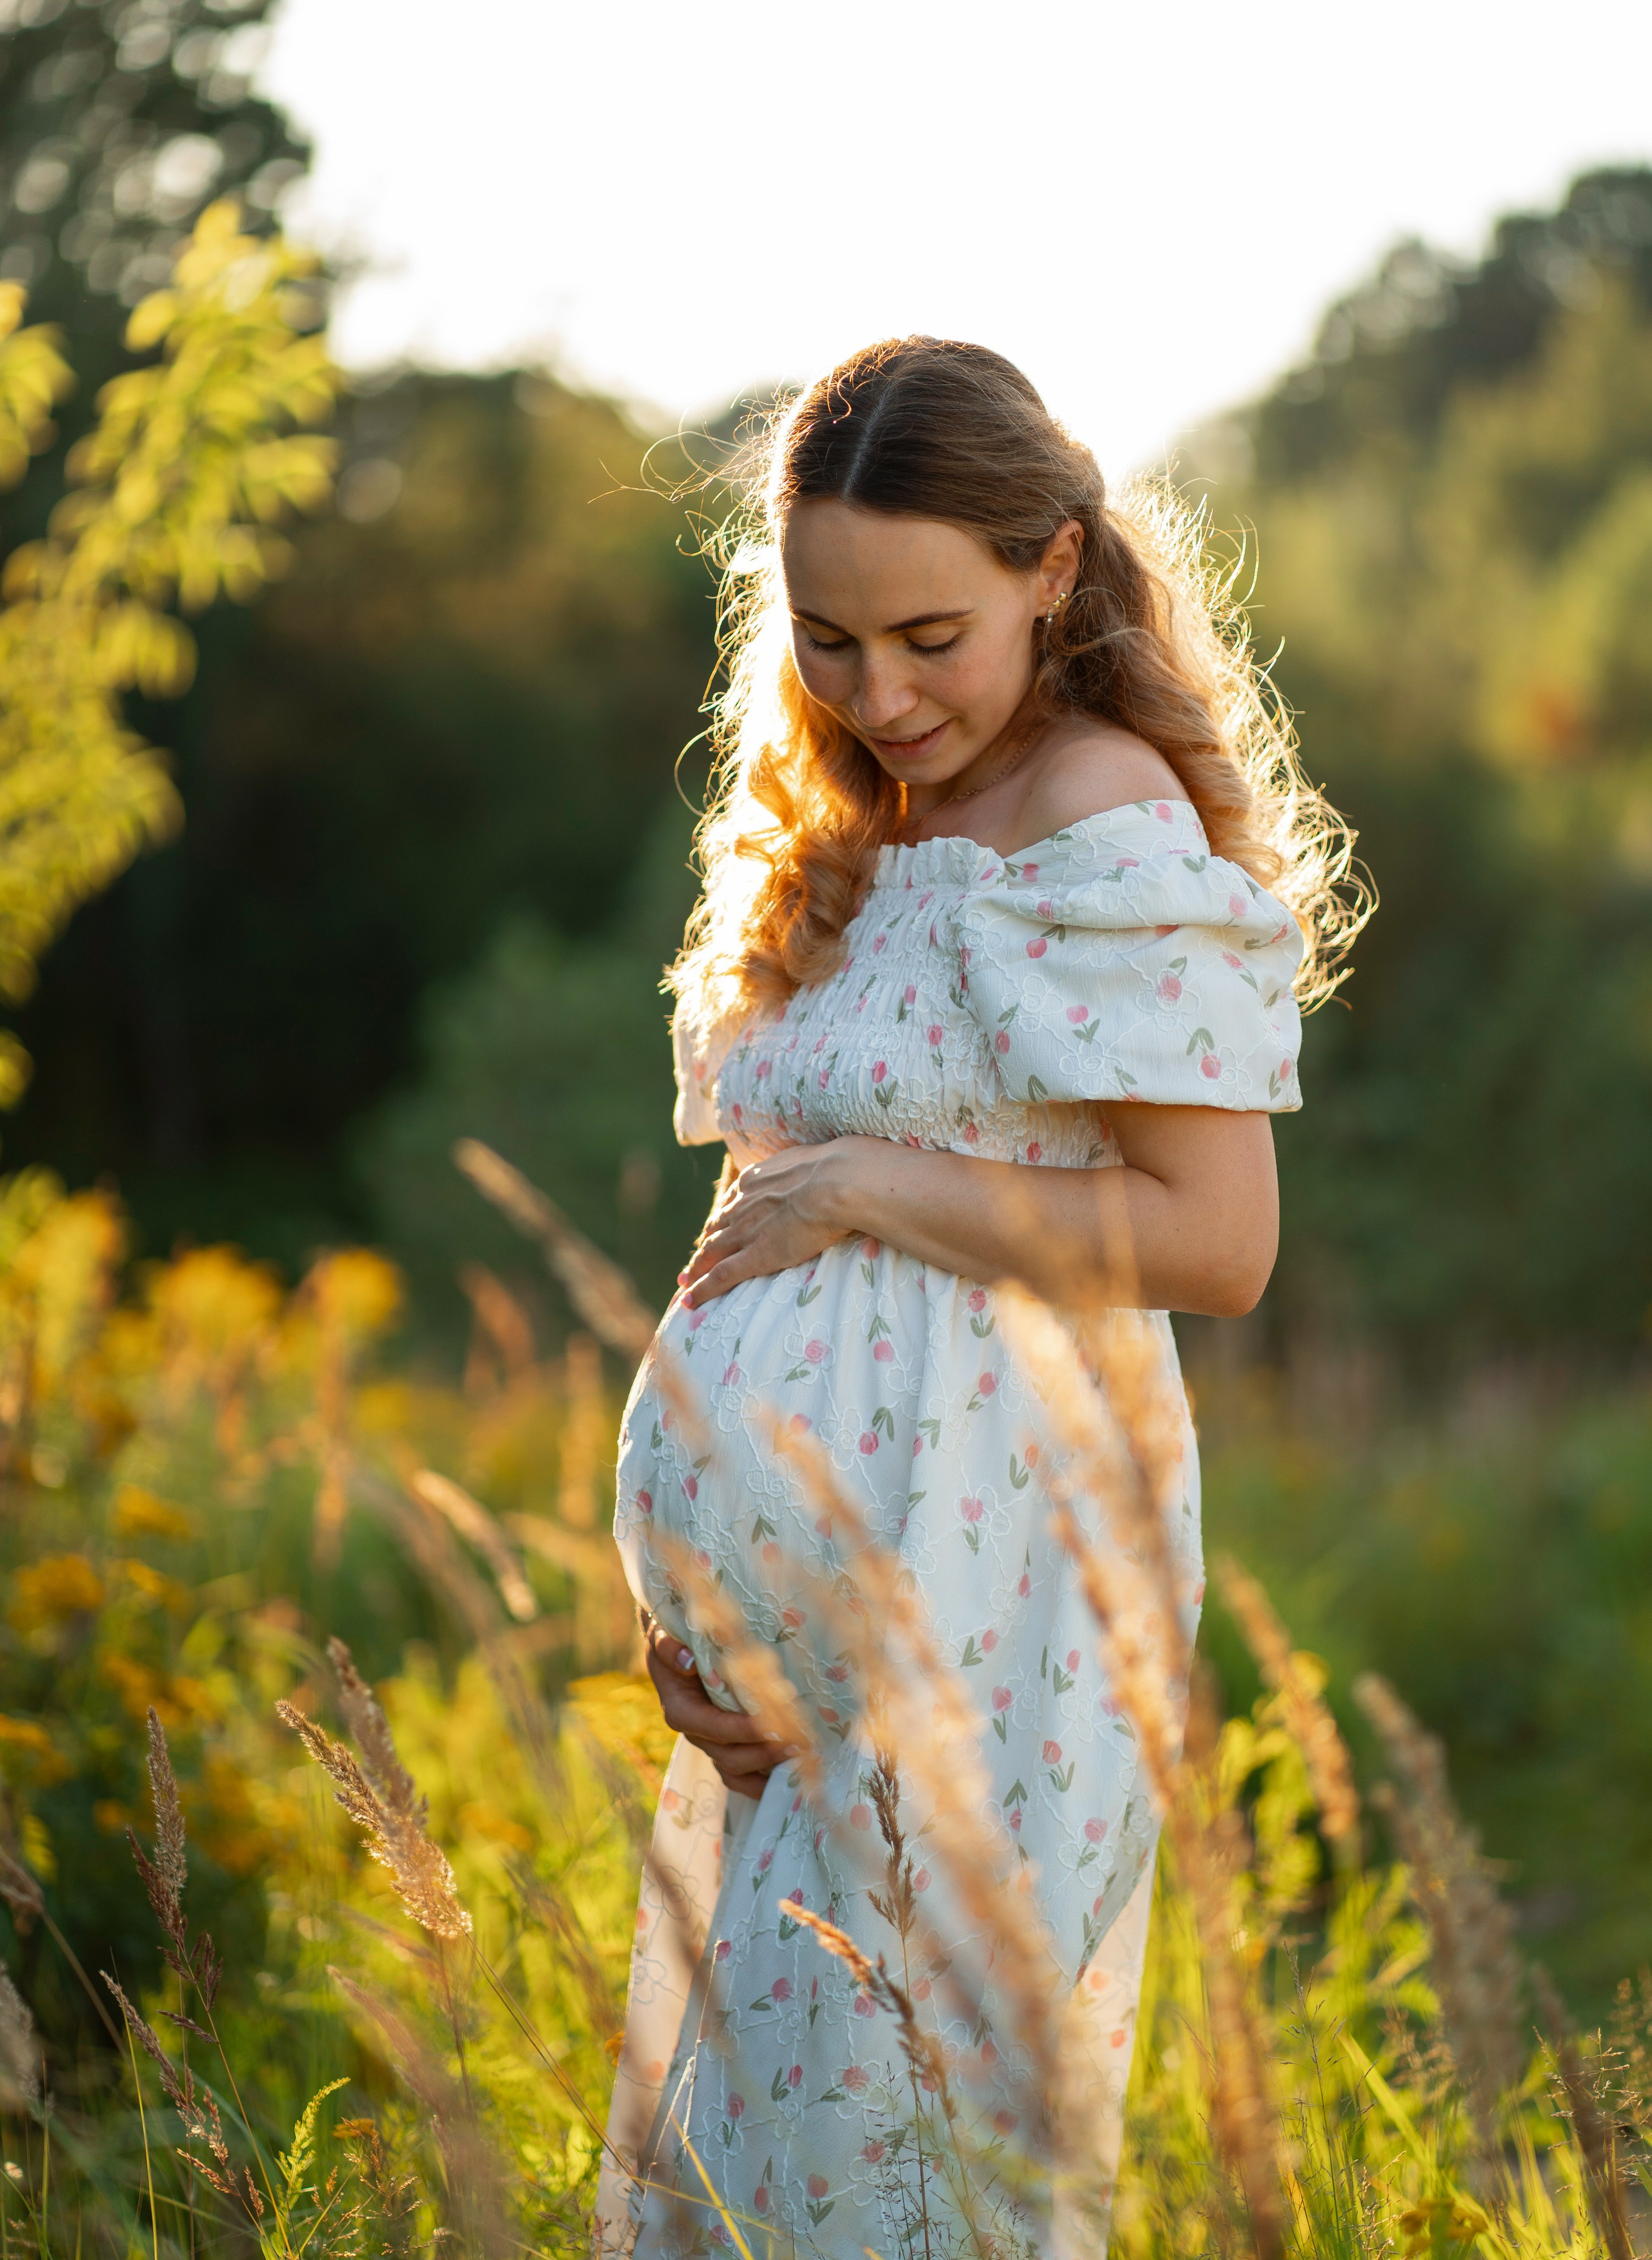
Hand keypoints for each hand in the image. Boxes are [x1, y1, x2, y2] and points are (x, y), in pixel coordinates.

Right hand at [641, 1613, 791, 1798]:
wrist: (678, 1651)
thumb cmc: (674, 1641)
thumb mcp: (663, 1637)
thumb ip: (669, 1648)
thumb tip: (687, 1661)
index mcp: (680, 1709)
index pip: (711, 1726)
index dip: (740, 1729)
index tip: (770, 1723)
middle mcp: (696, 1733)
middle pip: (728, 1756)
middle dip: (763, 1752)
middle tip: (797, 1742)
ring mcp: (711, 1744)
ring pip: (737, 1770)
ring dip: (767, 1768)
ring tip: (800, 1757)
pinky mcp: (726, 1747)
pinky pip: (741, 1775)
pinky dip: (763, 1780)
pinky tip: (789, 1775)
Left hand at [679, 1139, 873, 1308]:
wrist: (836, 1181)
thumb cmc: (837, 1169)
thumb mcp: (811, 1161)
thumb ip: (803, 1170)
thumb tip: (815, 1169)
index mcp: (754, 1180)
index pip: (731, 1205)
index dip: (722, 1221)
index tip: (716, 1231)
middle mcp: (742, 1205)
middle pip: (715, 1230)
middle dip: (703, 1248)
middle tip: (692, 1264)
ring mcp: (746, 1231)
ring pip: (711, 1254)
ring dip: (695, 1270)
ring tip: (685, 1285)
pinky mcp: (755, 1255)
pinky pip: (721, 1276)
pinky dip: (702, 1290)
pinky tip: (689, 1301)